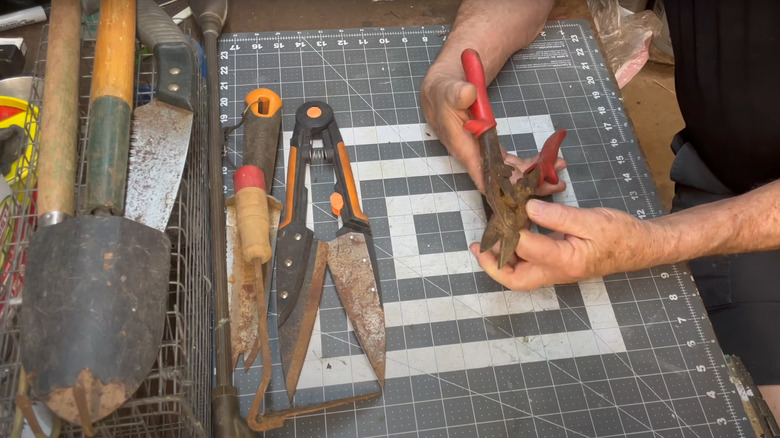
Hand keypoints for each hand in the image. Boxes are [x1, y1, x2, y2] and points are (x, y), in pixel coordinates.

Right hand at [420, 65, 566, 192]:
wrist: (443, 94)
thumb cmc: (444, 95)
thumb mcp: (448, 91)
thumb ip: (457, 93)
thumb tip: (468, 93)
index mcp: (464, 147)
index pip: (482, 175)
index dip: (502, 188)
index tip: (523, 197)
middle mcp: (476, 157)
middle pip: (502, 180)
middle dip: (528, 185)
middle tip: (554, 182)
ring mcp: (486, 155)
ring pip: (511, 174)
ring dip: (535, 176)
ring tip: (559, 171)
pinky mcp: (493, 150)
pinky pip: (513, 163)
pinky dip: (531, 165)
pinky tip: (549, 161)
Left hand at [471, 199, 656, 289]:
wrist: (639, 246)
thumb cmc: (619, 233)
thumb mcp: (591, 219)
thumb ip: (559, 216)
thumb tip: (528, 207)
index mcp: (566, 261)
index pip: (528, 249)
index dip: (511, 231)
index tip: (506, 210)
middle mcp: (556, 272)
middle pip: (515, 279)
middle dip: (493, 264)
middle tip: (478, 245)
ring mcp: (555, 271)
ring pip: (519, 274)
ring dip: (501, 259)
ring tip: (488, 237)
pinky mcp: (556, 265)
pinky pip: (529, 263)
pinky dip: (515, 251)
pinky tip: (511, 230)